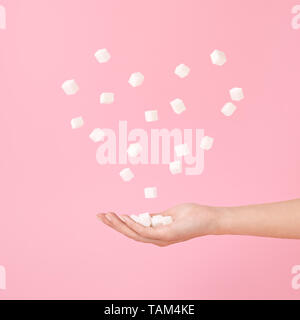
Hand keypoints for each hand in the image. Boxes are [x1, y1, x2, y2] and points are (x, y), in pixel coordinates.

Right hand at [97, 203, 219, 246]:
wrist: (209, 218)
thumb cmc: (191, 215)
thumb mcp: (168, 214)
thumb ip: (155, 217)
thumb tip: (141, 216)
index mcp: (156, 233)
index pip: (133, 230)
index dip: (119, 223)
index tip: (107, 214)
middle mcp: (157, 239)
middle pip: (130, 234)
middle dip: (113, 225)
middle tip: (99, 215)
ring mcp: (161, 238)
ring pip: (134, 234)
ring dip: (119, 225)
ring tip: (106, 215)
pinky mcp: (167, 235)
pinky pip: (146, 230)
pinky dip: (133, 224)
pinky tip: (124, 216)